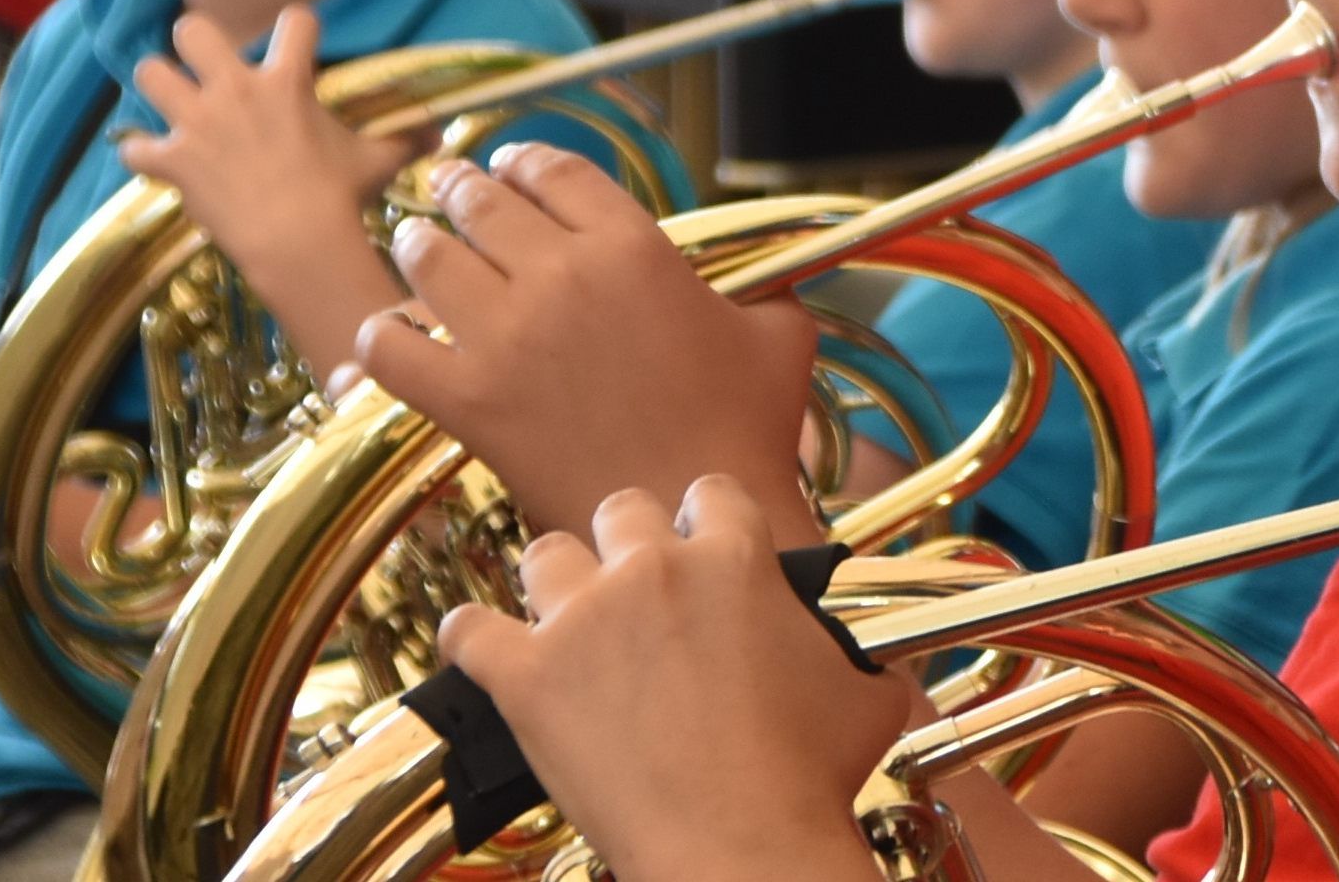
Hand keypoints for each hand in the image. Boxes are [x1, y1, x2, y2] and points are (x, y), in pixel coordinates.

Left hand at [123, 7, 410, 378]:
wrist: (297, 241)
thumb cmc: (340, 195)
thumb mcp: (377, 161)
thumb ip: (404, 140)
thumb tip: (442, 134)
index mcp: (286, 80)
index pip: (295, 21)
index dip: (298, 29)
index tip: (298, 45)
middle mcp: (235, 89)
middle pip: (193, 29)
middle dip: (197, 43)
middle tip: (209, 70)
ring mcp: (198, 122)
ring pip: (149, 73)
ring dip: (160, 88)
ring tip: (174, 107)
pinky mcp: (173, 160)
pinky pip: (135, 147)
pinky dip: (143, 155)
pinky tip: (156, 163)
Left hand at [353, 145, 821, 540]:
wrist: (693, 511)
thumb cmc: (747, 427)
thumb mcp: (778, 337)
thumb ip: (766, 291)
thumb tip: (767, 284)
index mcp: (633, 246)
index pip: (555, 171)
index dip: (523, 160)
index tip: (506, 165)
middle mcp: (562, 275)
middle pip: (482, 201)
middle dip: (457, 187)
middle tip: (446, 188)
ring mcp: (508, 335)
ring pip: (429, 256)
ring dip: (417, 242)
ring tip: (416, 242)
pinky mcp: (471, 400)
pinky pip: (392, 347)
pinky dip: (382, 335)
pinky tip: (389, 334)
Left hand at [441, 480, 906, 881]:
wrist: (743, 853)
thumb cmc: (809, 783)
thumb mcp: (866, 697)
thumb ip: (856, 654)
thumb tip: (870, 662)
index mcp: (735, 556)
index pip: (709, 492)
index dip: (704, 524)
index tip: (700, 553)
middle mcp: (652, 568)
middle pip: (620, 509)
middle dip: (627, 548)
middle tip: (639, 600)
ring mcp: (583, 620)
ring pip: (545, 555)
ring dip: (558, 588)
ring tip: (571, 629)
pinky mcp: (526, 677)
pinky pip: (468, 631)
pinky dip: (473, 641)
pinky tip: (487, 654)